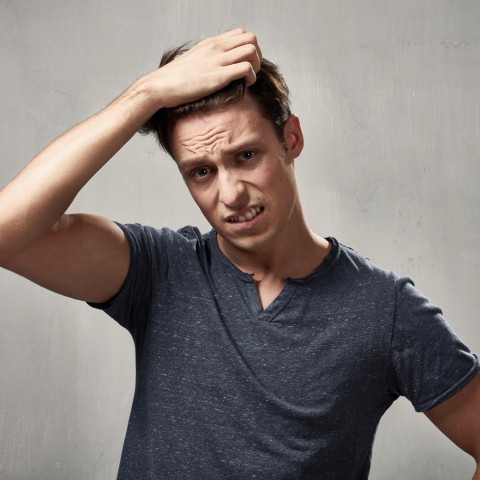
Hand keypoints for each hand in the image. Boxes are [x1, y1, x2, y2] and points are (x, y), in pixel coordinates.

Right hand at [141, 28, 261, 108]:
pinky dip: (251, 77)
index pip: (241, 33)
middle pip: (251, 38)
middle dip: (257, 55)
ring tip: (248, 78)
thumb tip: (215, 66)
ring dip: (256, 66)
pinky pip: (246, 69)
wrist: (160, 86)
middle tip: (251, 70)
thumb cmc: (174, 79)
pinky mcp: (218, 76)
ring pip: (251, 50)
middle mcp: (216, 48)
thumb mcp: (193, 61)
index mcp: (210, 44)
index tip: (245, 63)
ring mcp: (217, 61)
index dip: (249, 47)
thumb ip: (206, 59)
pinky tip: (244, 85)